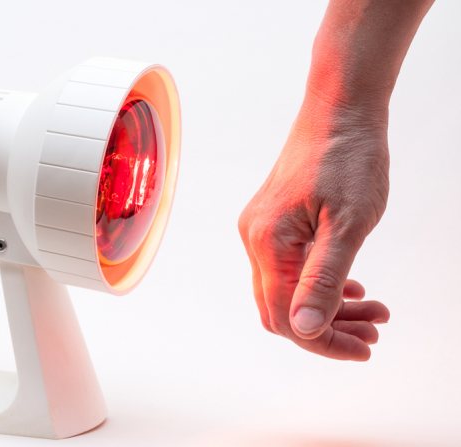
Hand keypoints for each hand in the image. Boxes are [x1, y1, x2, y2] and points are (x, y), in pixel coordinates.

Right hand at [238, 98, 390, 360]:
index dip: (324, 341)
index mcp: (268, 243)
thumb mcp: (347, 225)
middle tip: (374, 331)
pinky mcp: (274, 222)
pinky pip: (289, 268)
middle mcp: (255, 240)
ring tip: (373, 310)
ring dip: (329, 307)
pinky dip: (319, 284)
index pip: (286, 316)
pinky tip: (350, 286)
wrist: (340, 112)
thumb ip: (322, 279)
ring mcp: (261, 231)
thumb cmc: (347, 159)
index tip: (364, 347)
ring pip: (288, 289)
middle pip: (283, 307)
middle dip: (329, 327)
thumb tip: (304, 329)